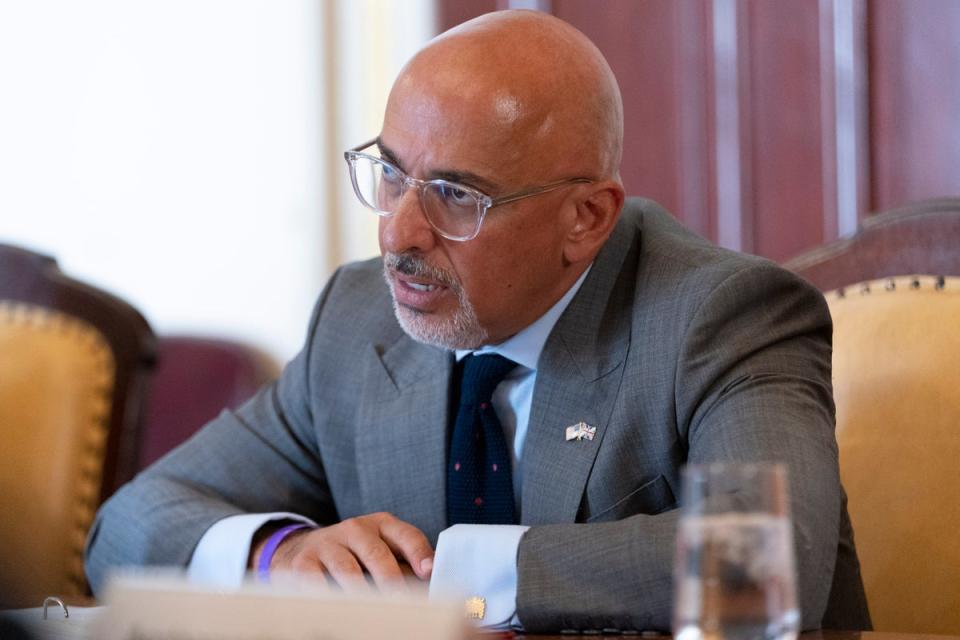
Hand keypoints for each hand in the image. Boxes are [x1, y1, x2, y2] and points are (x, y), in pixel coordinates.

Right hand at [251, 512, 433, 591]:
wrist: (301, 548)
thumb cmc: (353, 554)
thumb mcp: (379, 549)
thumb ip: (404, 564)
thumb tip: (430, 585)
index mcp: (381, 525)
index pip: (406, 535)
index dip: (419, 553)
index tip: (429, 573)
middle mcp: (355, 529)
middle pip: (378, 554)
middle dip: (391, 579)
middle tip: (402, 602)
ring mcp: (328, 543)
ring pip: (348, 570)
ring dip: (362, 592)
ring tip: (374, 611)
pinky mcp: (303, 561)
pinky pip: (317, 582)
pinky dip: (329, 597)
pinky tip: (339, 609)